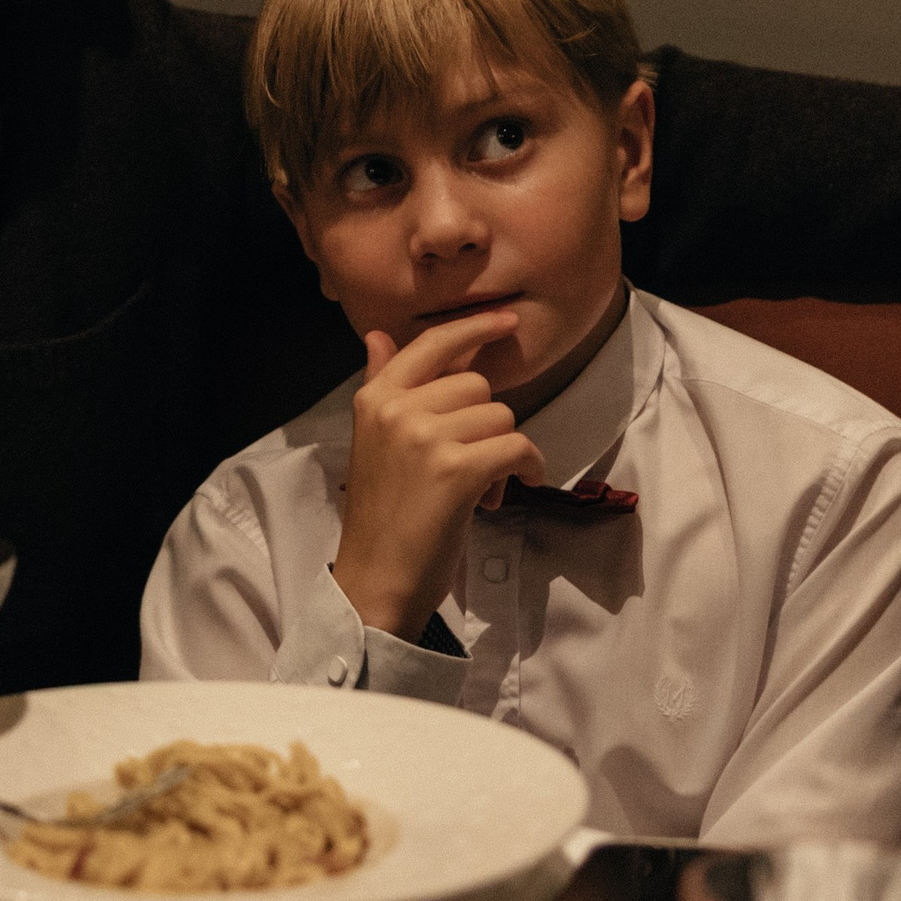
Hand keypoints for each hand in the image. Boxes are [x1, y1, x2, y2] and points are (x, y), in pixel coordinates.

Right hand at [328, 313, 544, 641]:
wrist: (376, 581)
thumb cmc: (381, 516)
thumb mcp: (374, 441)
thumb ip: (382, 384)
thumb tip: (379, 335)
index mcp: (376, 398)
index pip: (431, 344)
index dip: (473, 327)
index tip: (505, 319)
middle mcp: (397, 408)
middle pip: (477, 386)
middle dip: (487, 423)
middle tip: (471, 464)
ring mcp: (425, 437)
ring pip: (500, 417)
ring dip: (505, 452)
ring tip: (480, 488)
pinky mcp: (456, 470)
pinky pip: (516, 446)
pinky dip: (527, 466)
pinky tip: (511, 488)